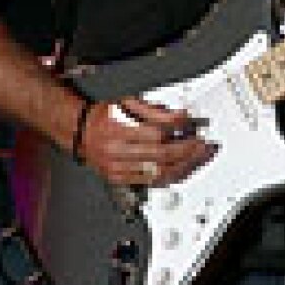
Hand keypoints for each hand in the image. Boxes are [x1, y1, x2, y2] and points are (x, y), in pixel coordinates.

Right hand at [78, 96, 216, 185]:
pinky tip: (183, 169)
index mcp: (118, 126)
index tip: (192, 124)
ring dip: (184, 166)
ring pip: (158, 171)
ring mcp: (118, 167)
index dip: (178, 129)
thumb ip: (155, 110)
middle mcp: (117, 149)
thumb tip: (180, 117)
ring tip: (199, 159)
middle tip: (203, 145)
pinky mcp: (120, 179)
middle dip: (187, 150)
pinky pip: (151, 182)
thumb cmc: (106, 116)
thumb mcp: (128, 103)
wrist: (81, 133)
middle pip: (160, 154)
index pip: (156, 131)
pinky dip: (171, 176)